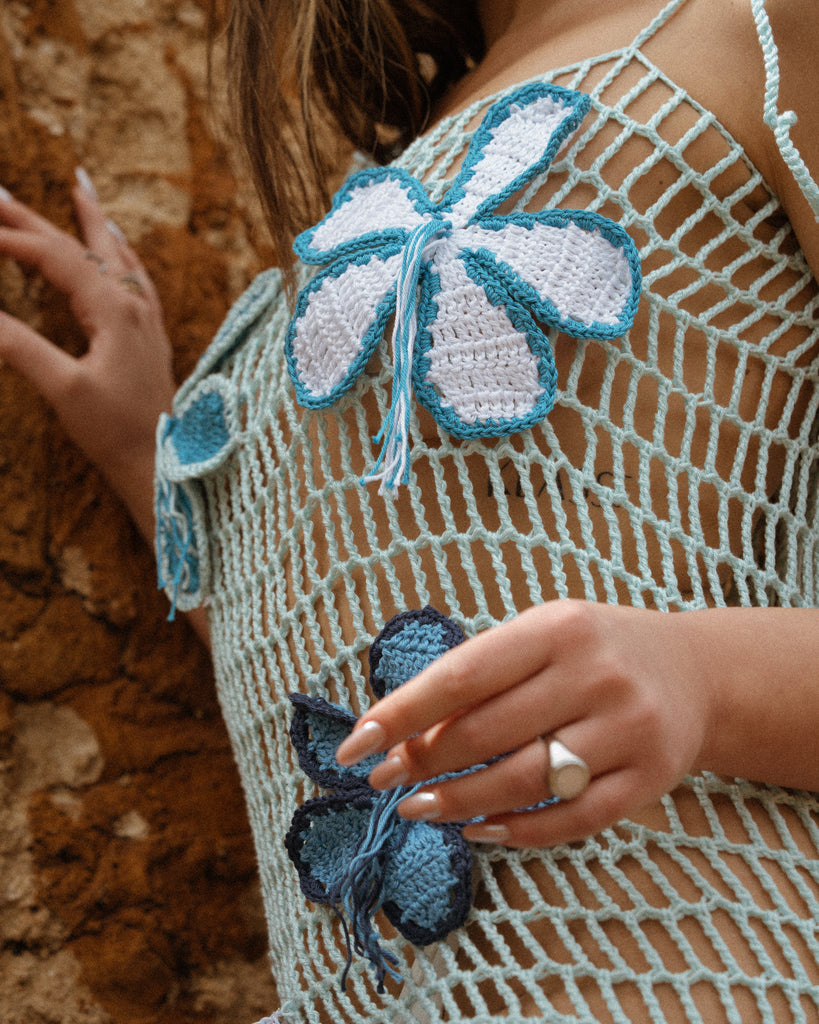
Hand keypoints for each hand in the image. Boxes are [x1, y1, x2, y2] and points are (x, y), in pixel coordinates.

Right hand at [0, 174, 174, 538]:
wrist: (160, 463)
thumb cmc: (115, 432)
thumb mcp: (62, 388)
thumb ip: (18, 346)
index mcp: (114, 310)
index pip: (56, 257)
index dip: (11, 239)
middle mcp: (135, 305)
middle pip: (82, 247)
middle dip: (37, 218)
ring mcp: (146, 319)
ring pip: (116, 256)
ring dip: (91, 221)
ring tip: (80, 187)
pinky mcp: (150, 337)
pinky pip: (136, 279)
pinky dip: (120, 253)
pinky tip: (119, 248)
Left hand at [336, 601, 713, 847]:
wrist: (695, 672)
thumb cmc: (595, 649)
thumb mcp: (541, 635)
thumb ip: (482, 675)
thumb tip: (404, 732)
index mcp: (558, 628)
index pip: (462, 677)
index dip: (402, 714)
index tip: (355, 745)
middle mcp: (596, 675)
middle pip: (487, 734)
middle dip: (422, 762)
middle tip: (384, 778)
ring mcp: (628, 730)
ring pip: (523, 782)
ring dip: (457, 802)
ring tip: (416, 806)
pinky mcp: (649, 779)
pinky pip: (570, 819)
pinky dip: (515, 831)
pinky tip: (476, 828)